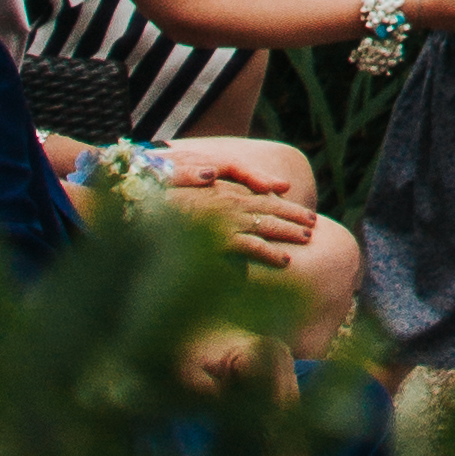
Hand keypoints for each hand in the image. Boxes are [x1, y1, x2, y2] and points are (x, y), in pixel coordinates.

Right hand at [169, 160, 317, 267]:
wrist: (140, 213)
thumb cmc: (157, 207)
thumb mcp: (186, 198)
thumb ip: (207, 201)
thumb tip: (221, 207)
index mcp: (221, 193)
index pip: (258, 196)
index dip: (279, 202)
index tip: (295, 207)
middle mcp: (227, 204)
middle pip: (268, 208)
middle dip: (293, 216)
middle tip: (313, 223)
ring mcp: (224, 221)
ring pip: (266, 225)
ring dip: (289, 232)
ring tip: (308, 238)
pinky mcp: (219, 239)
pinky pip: (251, 247)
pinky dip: (270, 253)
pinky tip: (285, 261)